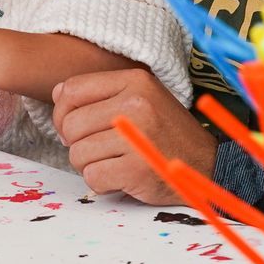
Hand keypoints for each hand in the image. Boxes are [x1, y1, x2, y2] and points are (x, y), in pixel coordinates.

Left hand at [50, 69, 215, 203]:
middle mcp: (136, 104)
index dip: (63, 113)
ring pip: (77, 153)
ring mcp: (138, 137)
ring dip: (89, 165)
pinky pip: (92, 177)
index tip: (78, 126)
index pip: (70, 91)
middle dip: (76, 142)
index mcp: (135, 80)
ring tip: (113, 162)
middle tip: (99, 149)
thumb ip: (101, 93)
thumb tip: (57, 94)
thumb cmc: (165, 133)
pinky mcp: (137, 169)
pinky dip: (100, 183)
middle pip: (70, 124)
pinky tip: (119, 177)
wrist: (206, 167)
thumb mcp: (141, 98)